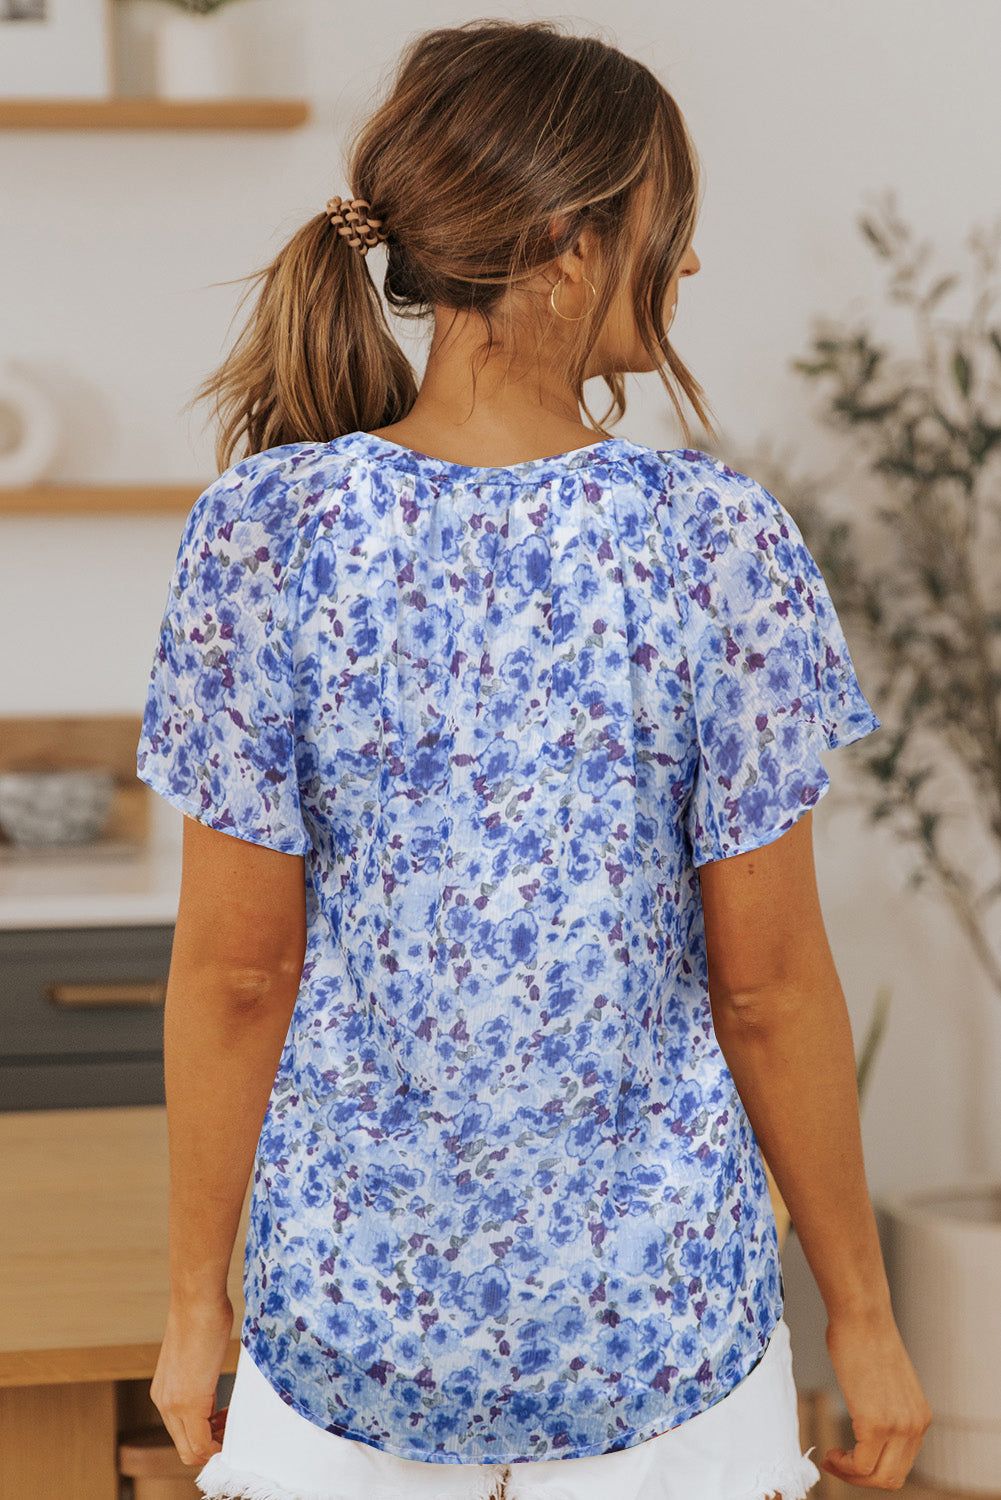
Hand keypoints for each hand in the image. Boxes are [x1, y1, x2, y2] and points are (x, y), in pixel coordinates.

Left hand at [150, 1293, 234, 1466]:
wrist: (197, 1299)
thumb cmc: (202, 1315)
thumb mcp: (197, 1354)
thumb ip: (199, 1377)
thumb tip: (212, 1386)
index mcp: (164, 1392)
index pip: (181, 1434)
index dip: (206, 1436)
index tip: (226, 1422)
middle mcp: (163, 1402)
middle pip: (186, 1448)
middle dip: (213, 1445)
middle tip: (233, 1428)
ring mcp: (173, 1404)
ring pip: (191, 1450)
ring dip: (216, 1445)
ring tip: (233, 1425)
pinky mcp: (188, 1402)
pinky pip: (201, 1443)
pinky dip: (218, 1444)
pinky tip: (232, 1426)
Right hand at [822, 1307, 932, 1489]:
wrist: (861, 1316)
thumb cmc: (864, 1338)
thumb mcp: (885, 1382)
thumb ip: (885, 1407)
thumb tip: (866, 1417)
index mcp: (920, 1417)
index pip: (902, 1463)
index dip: (874, 1468)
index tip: (849, 1458)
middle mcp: (915, 1426)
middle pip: (892, 1477)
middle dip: (861, 1479)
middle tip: (836, 1464)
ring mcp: (897, 1427)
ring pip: (877, 1478)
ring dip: (850, 1476)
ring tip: (832, 1460)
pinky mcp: (875, 1423)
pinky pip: (860, 1465)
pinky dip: (843, 1467)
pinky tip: (830, 1453)